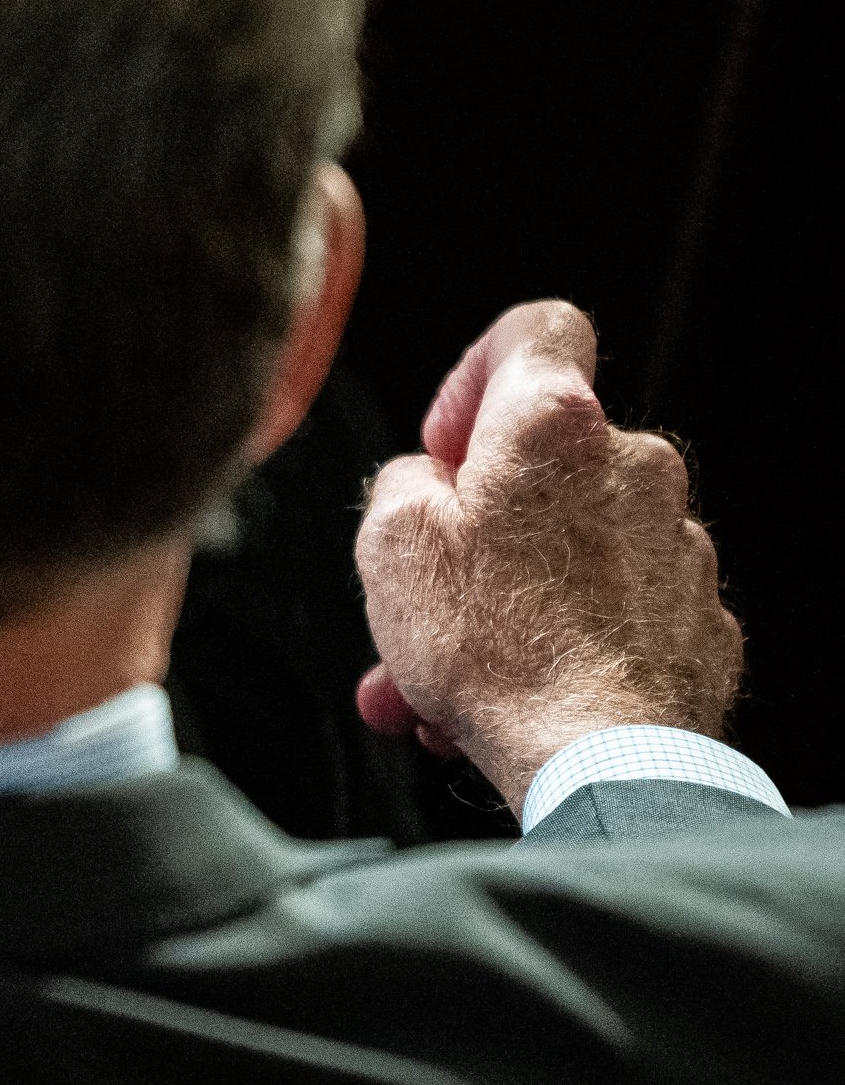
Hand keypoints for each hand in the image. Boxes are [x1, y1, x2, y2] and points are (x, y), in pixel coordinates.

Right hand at [353, 302, 741, 808]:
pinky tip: (512, 694)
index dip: (478, 372)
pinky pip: (609, 608)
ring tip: (442, 674)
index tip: (449, 443)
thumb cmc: (496, 648)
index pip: (535, 328)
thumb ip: (401, 482)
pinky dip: (560, 639)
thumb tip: (425, 484)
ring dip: (503, 598)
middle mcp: (633, 466)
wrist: (599, 756)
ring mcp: (674, 543)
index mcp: (554, 423)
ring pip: (568, 549)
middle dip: (475, 523)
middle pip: (542, 462)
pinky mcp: (694, 616)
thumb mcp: (390, 542)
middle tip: (423, 588)